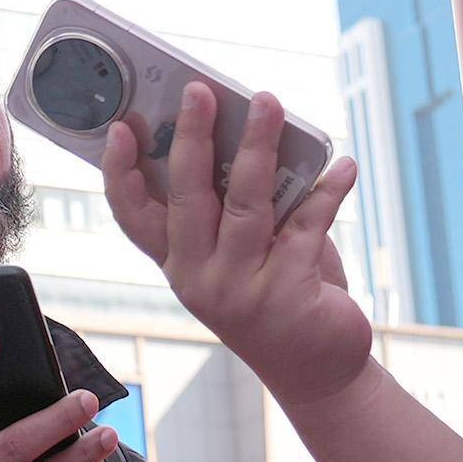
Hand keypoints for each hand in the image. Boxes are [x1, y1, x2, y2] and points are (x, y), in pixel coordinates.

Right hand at [101, 85, 369, 409]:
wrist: (316, 371)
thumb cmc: (277, 296)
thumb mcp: (245, 255)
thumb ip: (238, 208)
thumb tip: (251, 135)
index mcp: (179, 265)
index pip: (134, 217)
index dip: (121, 173)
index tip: (119, 127)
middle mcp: (198, 278)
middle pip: (187, 197)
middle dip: (191, 137)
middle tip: (199, 90)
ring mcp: (239, 289)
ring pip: (244, 203)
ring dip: (257, 145)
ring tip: (269, 102)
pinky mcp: (286, 294)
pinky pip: (305, 227)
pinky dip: (328, 191)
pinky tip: (343, 165)